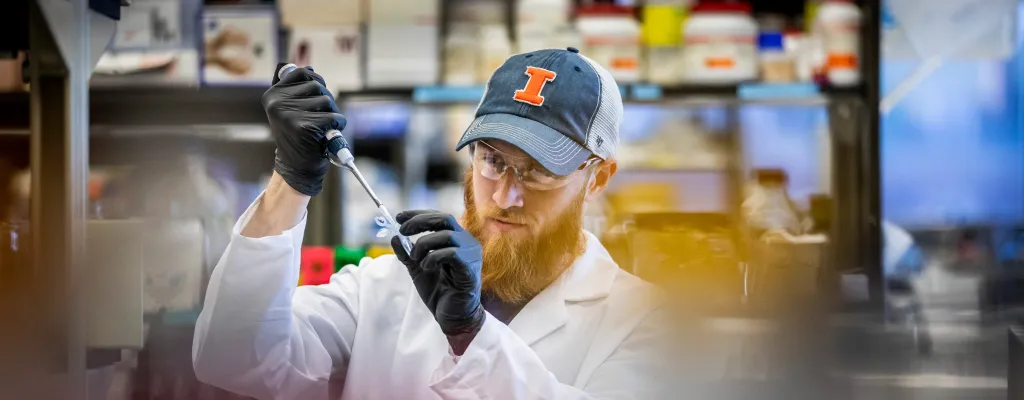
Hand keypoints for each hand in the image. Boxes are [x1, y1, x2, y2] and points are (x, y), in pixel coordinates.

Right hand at [261, 64, 345, 195]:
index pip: (302, 72)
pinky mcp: (305, 127)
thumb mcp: (290, 110)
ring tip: (322, 126)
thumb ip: (295, 89)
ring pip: (327, 100)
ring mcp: (289, 115)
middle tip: (320, 116)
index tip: (316, 95)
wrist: (297, 168)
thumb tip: (309, 68)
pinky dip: (338, 125)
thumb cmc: (298, 136)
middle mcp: (277, 103)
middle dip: (325, 99)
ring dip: (332, 113)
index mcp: (272, 95)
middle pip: (317, 85)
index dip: (315, 81)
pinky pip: (334, 117)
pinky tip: (328, 134)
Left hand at [391, 211, 484, 339]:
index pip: (438, 217)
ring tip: (415, 258)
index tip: (399, 217)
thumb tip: (394, 237)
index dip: (418, 214)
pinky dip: (433, 258)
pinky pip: (451, 253)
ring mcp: (471, 253)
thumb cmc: (440, 292)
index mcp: (456, 239)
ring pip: (446, 235)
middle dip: (420, 221)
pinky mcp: (470, 267)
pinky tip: (427, 267)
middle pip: (444, 219)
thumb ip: (407, 254)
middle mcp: (466, 242)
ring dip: (424, 243)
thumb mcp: (418, 269)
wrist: (453, 316)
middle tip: (403, 230)